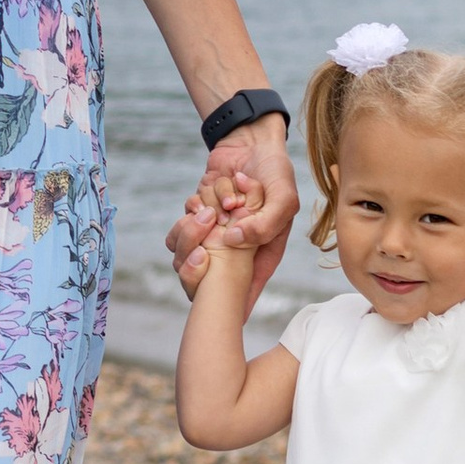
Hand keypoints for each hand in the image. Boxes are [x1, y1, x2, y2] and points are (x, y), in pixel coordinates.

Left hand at [168, 118, 297, 304]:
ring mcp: (213, 235)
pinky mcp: (197, 218)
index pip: (247, 287)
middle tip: (201, 253)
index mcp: (261, 252)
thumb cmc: (274, 170)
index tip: (225, 321)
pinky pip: (181, 229)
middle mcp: (235, 249)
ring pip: (189, 254)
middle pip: (209, 278)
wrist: (249, 142)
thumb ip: (265, 223)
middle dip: (201, 266)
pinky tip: (203, 199)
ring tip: (213, 210)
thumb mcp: (283, 197)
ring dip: (195, 232)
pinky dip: (189, 215)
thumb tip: (233, 241)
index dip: (235, 305)